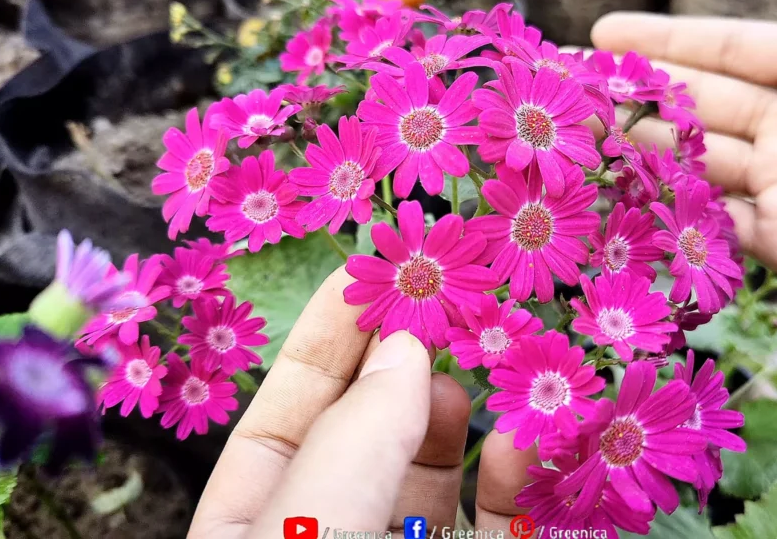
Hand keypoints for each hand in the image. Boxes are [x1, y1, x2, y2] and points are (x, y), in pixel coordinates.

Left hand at [187, 268, 538, 537]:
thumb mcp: (305, 533)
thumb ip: (351, 447)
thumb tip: (404, 348)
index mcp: (254, 523)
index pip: (285, 414)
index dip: (325, 335)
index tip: (369, 265)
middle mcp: (326, 527)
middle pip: (366, 428)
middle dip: (404, 357)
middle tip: (442, 288)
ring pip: (433, 467)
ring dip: (460, 405)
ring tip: (484, 348)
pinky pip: (497, 520)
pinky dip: (515, 474)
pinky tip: (523, 433)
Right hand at [590, 0, 776, 337]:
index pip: (728, 51)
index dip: (666, 41)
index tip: (605, 33)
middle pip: (696, 103)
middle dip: (633, 90)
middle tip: (568, 84)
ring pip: (693, 162)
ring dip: (636, 146)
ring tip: (575, 133)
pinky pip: (712, 224)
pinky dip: (667, 208)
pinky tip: (619, 192)